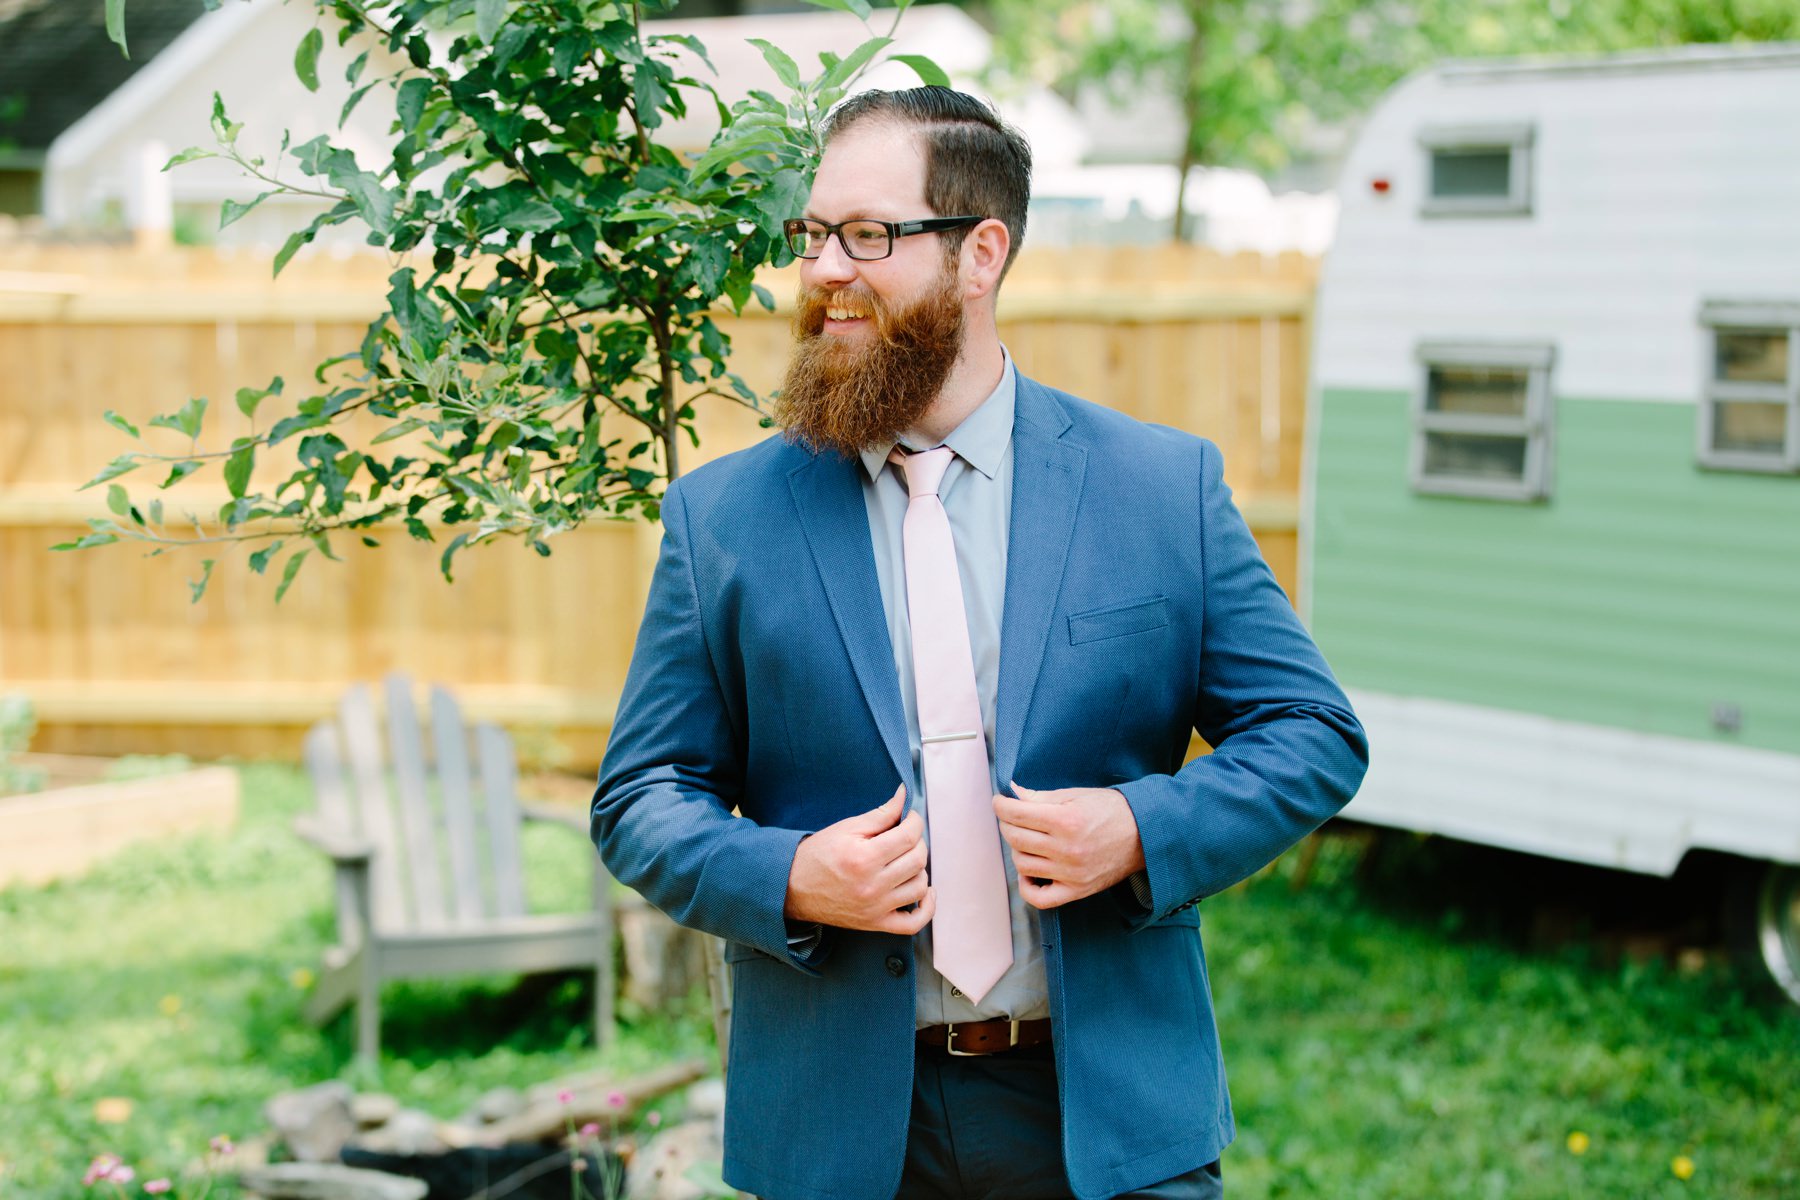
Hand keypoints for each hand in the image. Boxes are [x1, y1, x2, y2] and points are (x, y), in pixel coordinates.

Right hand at [784, 785, 935, 933]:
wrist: (792, 887)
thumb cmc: (818, 855)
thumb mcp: (846, 828)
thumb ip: (880, 814)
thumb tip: (904, 796)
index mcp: (863, 858)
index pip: (909, 837)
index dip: (915, 822)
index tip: (910, 818)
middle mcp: (872, 886)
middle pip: (918, 860)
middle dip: (917, 842)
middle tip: (906, 836)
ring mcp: (875, 908)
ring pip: (920, 886)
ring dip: (919, 869)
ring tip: (906, 859)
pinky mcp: (875, 924)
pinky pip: (913, 923)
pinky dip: (927, 908)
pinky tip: (925, 892)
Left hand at [994, 783, 1145, 909]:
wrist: (1145, 834)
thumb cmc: (1113, 810)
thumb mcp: (1078, 794)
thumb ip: (1042, 796)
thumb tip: (1014, 794)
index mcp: (1066, 820)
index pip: (1016, 814)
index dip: (1001, 806)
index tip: (1000, 802)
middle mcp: (1067, 849)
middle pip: (1015, 838)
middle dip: (1007, 824)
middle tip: (1012, 817)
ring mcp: (1071, 873)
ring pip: (1022, 865)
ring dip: (1017, 850)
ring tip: (1026, 839)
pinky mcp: (1076, 890)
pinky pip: (1039, 898)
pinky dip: (1026, 887)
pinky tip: (1029, 872)